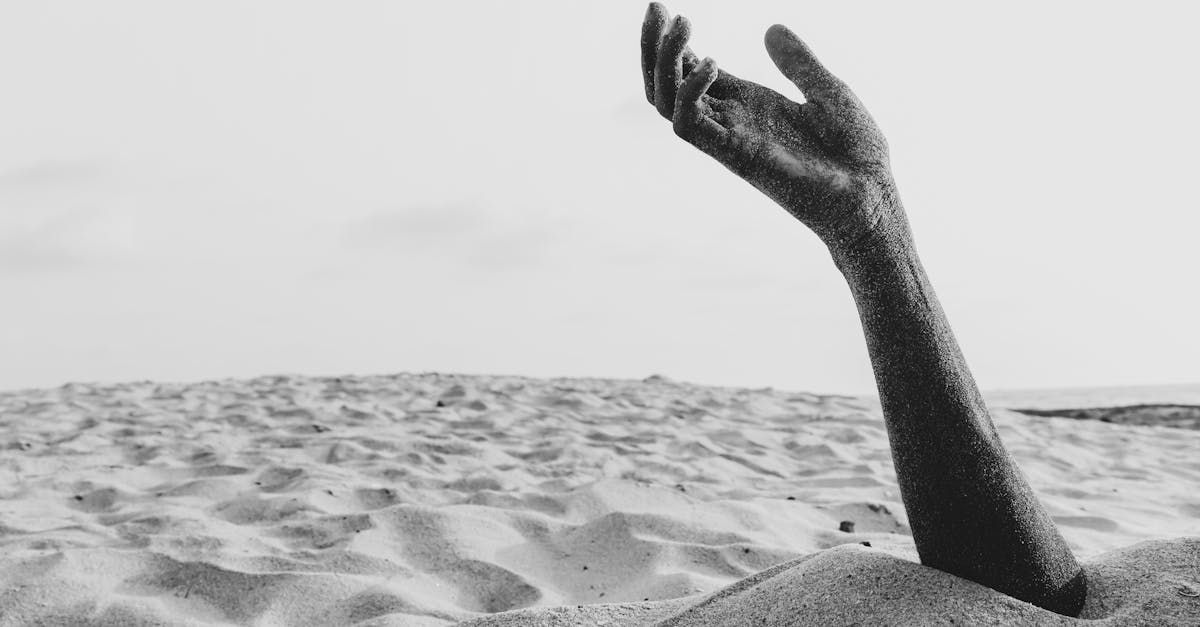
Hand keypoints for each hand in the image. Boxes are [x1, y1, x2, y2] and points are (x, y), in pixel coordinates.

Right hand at [641, 3, 906, 252]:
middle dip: (654, 48)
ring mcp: (730, 140)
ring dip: (663, 62)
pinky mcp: (736, 156)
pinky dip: (689, 92)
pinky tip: (709, 62)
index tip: (666, 11)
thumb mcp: (828, 91)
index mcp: (750, 106)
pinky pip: (690, 127)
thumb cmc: (855, 154)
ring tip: (680, 23)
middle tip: (654, 7)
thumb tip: (771, 29)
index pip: (693, 74)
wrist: (872, 196)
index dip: (675, 45)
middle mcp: (732, 122)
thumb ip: (798, 63)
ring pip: (668, 104)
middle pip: (669, 87)